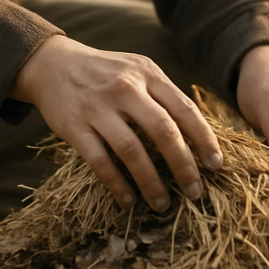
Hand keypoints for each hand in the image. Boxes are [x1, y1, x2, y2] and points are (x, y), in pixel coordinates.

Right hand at [11, 35, 223, 211]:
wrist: (53, 64)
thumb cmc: (105, 72)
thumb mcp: (136, 70)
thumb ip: (163, 94)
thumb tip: (198, 135)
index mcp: (146, 73)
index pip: (183, 108)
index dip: (203, 139)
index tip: (215, 165)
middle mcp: (124, 87)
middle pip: (163, 130)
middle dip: (183, 166)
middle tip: (194, 191)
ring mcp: (98, 106)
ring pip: (132, 150)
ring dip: (151, 183)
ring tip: (162, 204)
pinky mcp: (75, 125)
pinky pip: (100, 162)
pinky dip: (117, 185)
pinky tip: (128, 201)